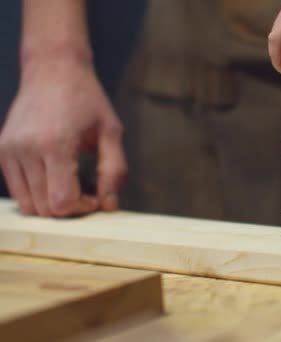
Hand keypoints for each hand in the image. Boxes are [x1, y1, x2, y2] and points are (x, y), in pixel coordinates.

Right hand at [0, 58, 126, 216]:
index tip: (96, 195)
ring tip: (72, 182)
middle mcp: (25, 149)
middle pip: (44, 208)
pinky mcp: (1, 150)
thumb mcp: (111, 132)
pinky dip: (37, 193)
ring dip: (52, 203)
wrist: (53, 70)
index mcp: (55, 144)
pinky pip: (17, 190)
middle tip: (88, 189)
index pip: (62, 202)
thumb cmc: (87, 100)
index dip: (82, 208)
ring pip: (27, 204)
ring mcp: (8, 150)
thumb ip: (114, 171)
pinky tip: (56, 176)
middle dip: (70, 208)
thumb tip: (108, 206)